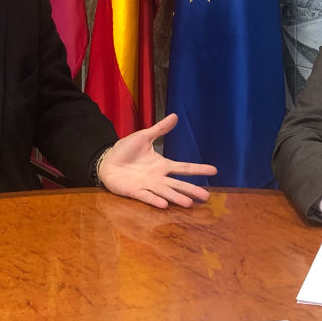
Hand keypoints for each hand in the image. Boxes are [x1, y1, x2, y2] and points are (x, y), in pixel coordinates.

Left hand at [97, 113, 217, 208]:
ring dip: (177, 198)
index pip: (183, 168)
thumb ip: (160, 129)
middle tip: (206, 197)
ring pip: (165, 193)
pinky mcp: (135, 192)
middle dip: (192, 190)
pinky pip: (147, 197)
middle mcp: (158, 178)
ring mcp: (148, 186)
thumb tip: (175, 116)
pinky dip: (155, 201)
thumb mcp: (144, 137)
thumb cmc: (126, 150)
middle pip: (178, 185)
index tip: (214, 171)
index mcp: (162, 165)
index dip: (198, 169)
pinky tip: (165, 205)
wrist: (107, 161)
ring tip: (189, 203)